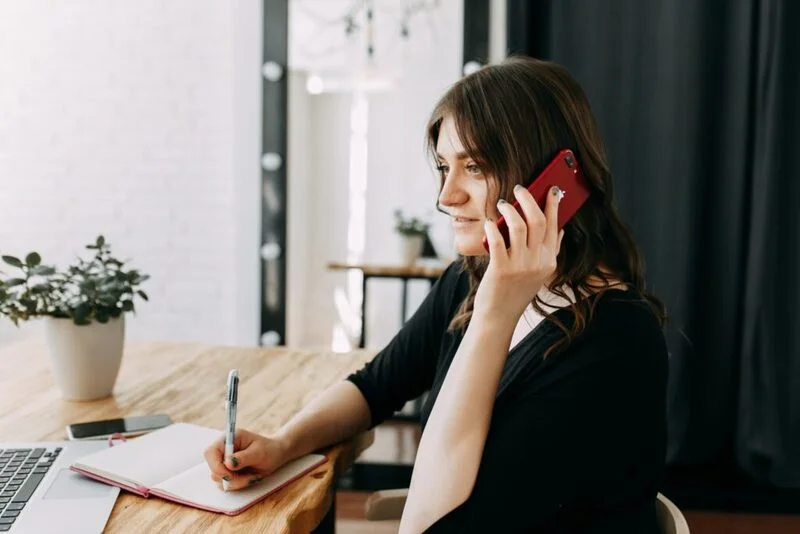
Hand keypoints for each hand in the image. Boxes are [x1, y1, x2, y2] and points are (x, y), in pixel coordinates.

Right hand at [204, 428, 288, 490]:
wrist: (275, 455)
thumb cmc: (269, 450)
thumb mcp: (259, 452)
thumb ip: (243, 457)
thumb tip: (227, 463)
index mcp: (229, 439)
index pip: (210, 452)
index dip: (216, 466)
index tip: (229, 475)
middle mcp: (223, 450)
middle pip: (213, 469)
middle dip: (230, 478)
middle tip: (248, 478)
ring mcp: (223, 462)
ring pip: (219, 479)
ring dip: (236, 482)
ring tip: (252, 476)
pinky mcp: (227, 472)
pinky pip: (226, 484)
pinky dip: (238, 485)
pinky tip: (249, 478)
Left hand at [475, 185, 563, 321]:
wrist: (499, 316)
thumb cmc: (516, 291)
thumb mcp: (539, 272)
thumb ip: (550, 251)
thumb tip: (560, 228)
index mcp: (549, 260)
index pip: (554, 226)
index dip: (553, 205)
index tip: (552, 188)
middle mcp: (537, 262)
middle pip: (538, 221)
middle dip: (529, 199)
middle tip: (520, 188)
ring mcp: (519, 266)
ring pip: (518, 226)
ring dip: (509, 210)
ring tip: (503, 204)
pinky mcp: (500, 270)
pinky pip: (498, 241)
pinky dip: (492, 227)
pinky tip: (489, 222)